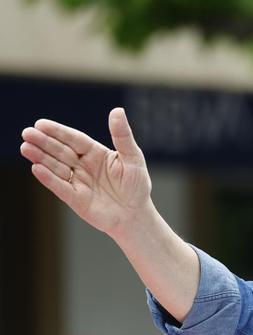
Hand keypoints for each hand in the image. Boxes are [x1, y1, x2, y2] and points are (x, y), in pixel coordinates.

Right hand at [19, 107, 153, 236]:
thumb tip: (117, 110)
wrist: (137, 216)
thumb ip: (122, 136)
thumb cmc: (137, 186)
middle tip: (27, 133)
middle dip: (44, 142)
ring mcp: (77, 182)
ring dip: (41, 158)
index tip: (41, 124)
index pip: (74, 139)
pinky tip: (37, 168)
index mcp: (95, 153)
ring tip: (26, 147)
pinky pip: (60, 187)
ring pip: (56, 167)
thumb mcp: (133, 158)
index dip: (58, 132)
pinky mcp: (75, 199)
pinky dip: (49, 178)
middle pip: (60, 151)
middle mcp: (83, 166)